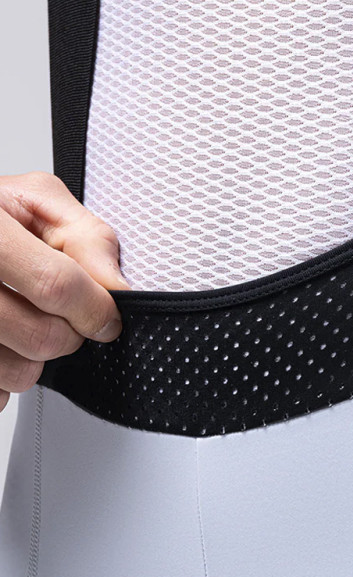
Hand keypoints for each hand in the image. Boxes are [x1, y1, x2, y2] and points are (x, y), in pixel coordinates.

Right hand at [0, 171, 130, 411]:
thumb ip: (86, 237)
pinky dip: (6, 375)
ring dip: (36, 357)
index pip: (54, 284)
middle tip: (65, 316)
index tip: (109, 317)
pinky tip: (2, 342)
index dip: (95, 307)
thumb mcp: (36, 201)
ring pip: (17, 371)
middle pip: (41, 335)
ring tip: (26, 323)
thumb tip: (117, 285)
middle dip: (71, 333)